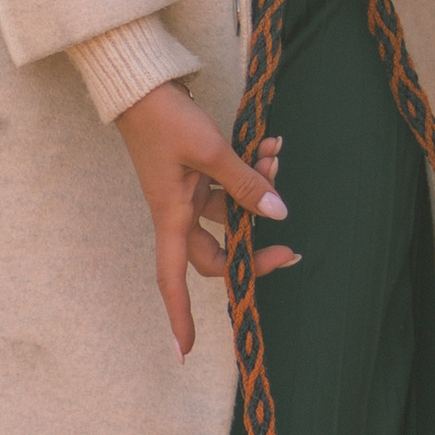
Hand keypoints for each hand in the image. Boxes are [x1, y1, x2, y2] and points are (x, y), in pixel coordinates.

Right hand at [115, 85, 293, 356]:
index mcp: (172, 218)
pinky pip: (232, 182)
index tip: (186, 351)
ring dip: (260, 189)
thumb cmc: (166, 120)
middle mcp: (180, 212)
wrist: (142, 83)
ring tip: (277, 156)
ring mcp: (189, 192)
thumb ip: (247, 184)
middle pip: (218, 252)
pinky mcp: (197, 171)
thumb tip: (280, 214)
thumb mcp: (211, 153)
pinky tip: (272, 144)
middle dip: (254, 251)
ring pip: (233, 211)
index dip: (179, 316)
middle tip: (291, 251)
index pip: (174, 279)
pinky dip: (253, 167)